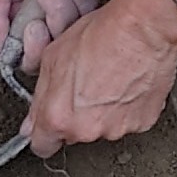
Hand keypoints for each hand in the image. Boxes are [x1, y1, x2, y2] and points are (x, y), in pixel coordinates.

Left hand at [23, 0, 176, 156]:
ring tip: (109, 80)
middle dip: (76, 117)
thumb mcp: (52, 57)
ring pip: (103, 127)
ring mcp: (116, 128)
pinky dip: (128, 108)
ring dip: (103, 111)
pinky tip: (127, 84)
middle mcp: (86, 129)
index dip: (44, 133)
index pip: (42, 146)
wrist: (142, 29)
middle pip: (74, 134)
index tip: (48, 125)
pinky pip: (130, 121)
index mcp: (58, 117)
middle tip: (84, 86)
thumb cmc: (101, 35)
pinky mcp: (143, 123)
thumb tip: (33, 121)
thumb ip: (40, 97)